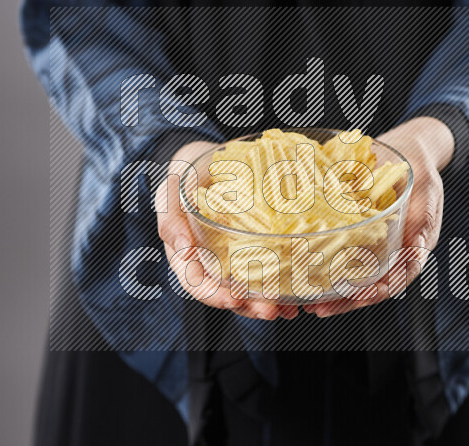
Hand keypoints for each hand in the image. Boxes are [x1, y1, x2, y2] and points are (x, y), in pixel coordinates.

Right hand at [156, 141, 299, 320]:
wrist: (209, 158)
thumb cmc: (186, 174)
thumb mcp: (172, 189)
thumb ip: (170, 217)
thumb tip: (183, 250)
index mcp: (185, 254)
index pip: (196, 283)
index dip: (214, 295)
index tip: (233, 300)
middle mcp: (210, 261)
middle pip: (227, 293)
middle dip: (248, 306)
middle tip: (269, 309)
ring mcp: (233, 257)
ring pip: (248, 289)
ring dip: (267, 302)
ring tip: (288, 308)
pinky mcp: (255, 247)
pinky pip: (267, 270)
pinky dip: (281, 284)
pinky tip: (298, 291)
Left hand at [303, 117, 453, 317]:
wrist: (404, 148)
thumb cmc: (419, 170)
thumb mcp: (428, 190)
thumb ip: (424, 219)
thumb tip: (417, 248)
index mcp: (410, 247)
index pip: (395, 280)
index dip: (375, 293)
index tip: (357, 297)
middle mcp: (389, 250)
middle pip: (368, 285)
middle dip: (345, 300)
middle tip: (320, 307)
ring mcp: (370, 242)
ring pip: (350, 273)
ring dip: (329, 288)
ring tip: (307, 299)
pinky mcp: (352, 229)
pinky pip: (336, 248)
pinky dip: (320, 260)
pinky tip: (300, 267)